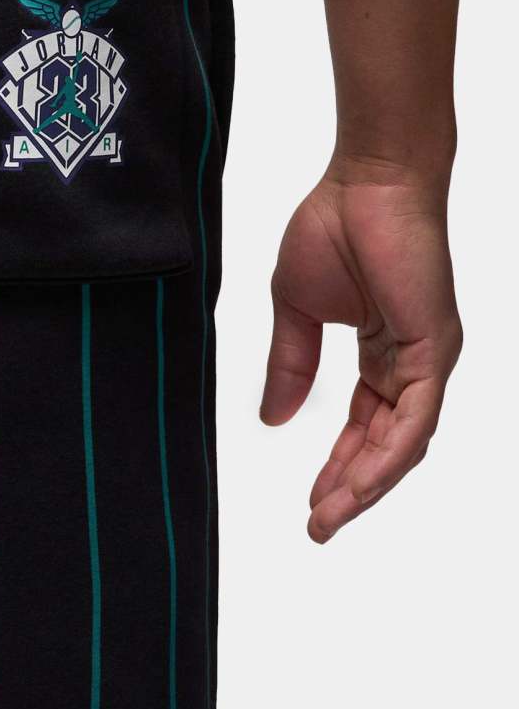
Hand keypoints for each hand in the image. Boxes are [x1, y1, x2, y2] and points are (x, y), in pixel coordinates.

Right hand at [260, 164, 461, 542]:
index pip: (363, 426)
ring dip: (367, 484)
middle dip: (350, 489)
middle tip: (320, 526)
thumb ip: (290, 364)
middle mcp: (412, 363)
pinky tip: (362, 482)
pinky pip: (414, 418)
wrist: (366, 182)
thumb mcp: (294, 309)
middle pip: (385, 445)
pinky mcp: (433, 349)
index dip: (337, 466)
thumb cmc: (334, 226)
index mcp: (382, 353)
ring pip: (403, 442)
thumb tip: (273, 417)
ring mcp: (428, 358)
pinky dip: (388, 454)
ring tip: (332, 516)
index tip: (310, 503)